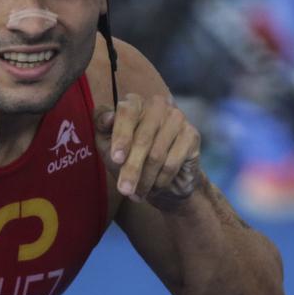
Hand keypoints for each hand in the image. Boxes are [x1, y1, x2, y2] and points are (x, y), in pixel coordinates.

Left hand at [99, 93, 201, 208]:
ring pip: (157, 154)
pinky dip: (161, 180)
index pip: (127, 112)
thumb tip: (108, 117)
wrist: (161, 180)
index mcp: (135, 102)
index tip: (116, 159)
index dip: (121, 136)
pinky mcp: (192, 135)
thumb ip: (102, 128)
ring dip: (145, 179)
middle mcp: (157, 105)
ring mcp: (177, 118)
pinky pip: (172, 162)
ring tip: (137, 192)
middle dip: (131, 168)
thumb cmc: (130, 158)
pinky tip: (156, 186)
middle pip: (142, 138)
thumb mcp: (107, 145)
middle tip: (124, 190)